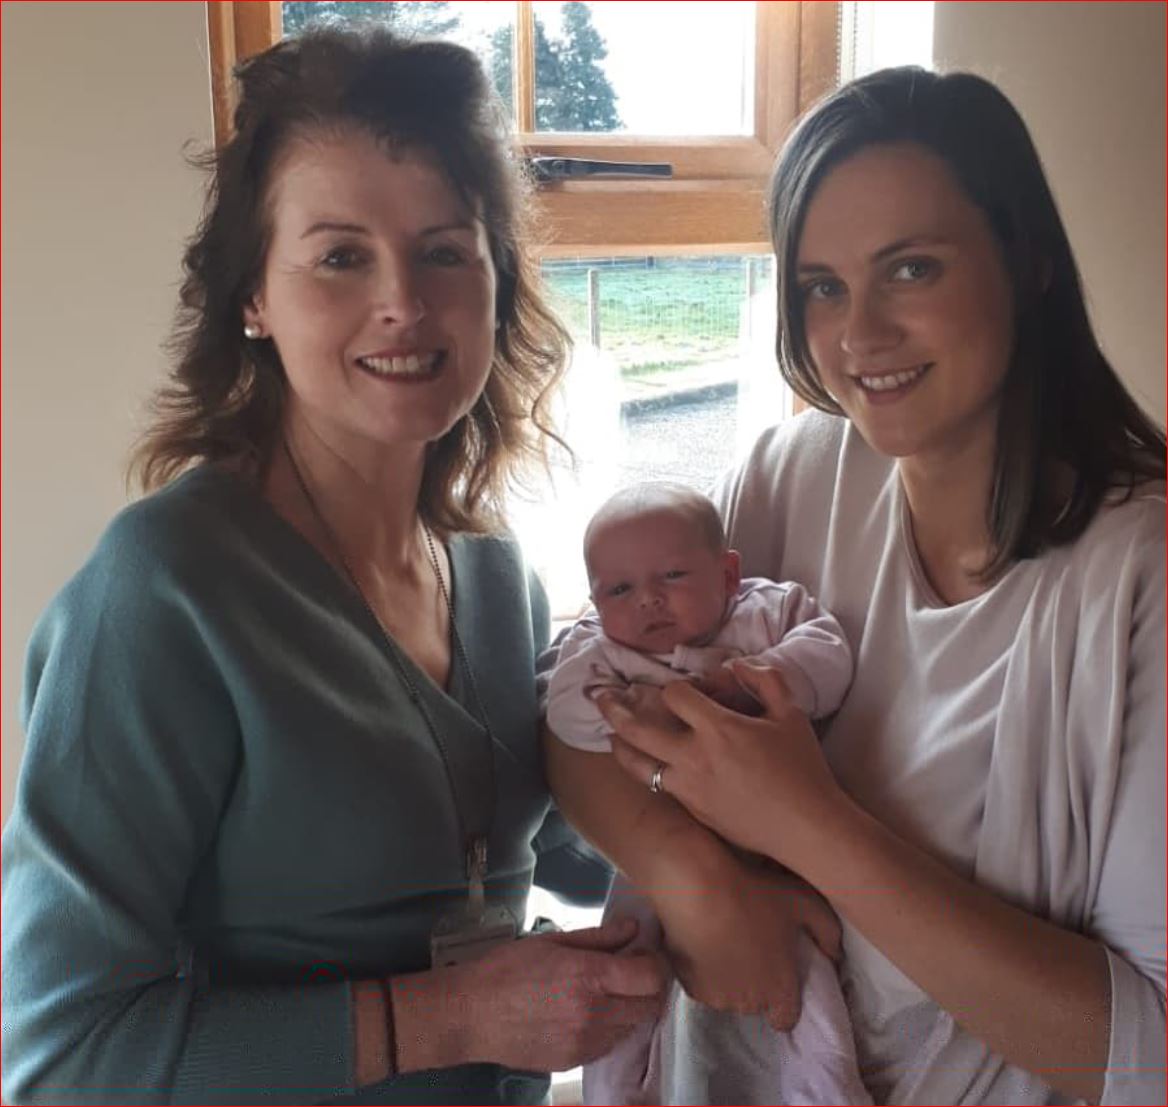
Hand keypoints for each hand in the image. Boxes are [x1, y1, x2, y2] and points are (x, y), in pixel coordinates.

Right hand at [451, 918, 668, 1071]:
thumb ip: (599, 937)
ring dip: (630, 1009)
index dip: (654, 963)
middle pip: (650, 1006)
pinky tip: (588, 1012)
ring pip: (633, 1027)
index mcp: (589, 977)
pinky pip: (610, 1044)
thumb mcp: (552, 941)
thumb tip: (633, 928)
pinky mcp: (576, 1060)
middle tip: (631, 972)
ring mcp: (586, 1042)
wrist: (471, 1014)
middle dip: (647, 987)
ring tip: (606, 992)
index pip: (651, 977)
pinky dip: (610, 1028)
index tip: (643, 955)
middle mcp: (594, 1013)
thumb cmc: (507, 970)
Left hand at [601, 660, 848, 870]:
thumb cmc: (802, 769)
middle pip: (637, 729)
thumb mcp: (790, 715)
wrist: (805, 828)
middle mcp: (694, 758)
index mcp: (717, 729)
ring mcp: (689, 788)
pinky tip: (647, 765)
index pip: (674, 696)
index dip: (675, 687)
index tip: (683, 690)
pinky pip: (661, 787)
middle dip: (614, 710)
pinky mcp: (693, 811)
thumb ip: (765, 680)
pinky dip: (649, 772)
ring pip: (638, 765)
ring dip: (621, 747)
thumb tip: (737, 664)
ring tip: (611, 736)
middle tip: (599, 698)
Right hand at [654, 852, 840, 1030]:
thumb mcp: (804, 902)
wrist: (697, 888)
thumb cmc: (754, 895)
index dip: (783, 1002)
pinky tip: (703, 942)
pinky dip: (702, 970)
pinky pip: (701, 984)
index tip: (777, 978)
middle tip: (750, 946)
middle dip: (755, 982)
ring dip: (728, 977)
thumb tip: (835, 954)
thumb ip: (828, 932)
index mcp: (779, 989)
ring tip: (724, 941)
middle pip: (755, 1003)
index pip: (785, 1019)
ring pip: (726, 994)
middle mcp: (749, 1002)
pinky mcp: (689, 986)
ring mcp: (716, 997)